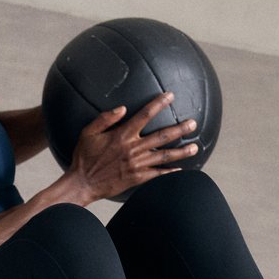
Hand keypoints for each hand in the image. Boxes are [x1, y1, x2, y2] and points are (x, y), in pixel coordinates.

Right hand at [69, 92, 198, 200]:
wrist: (83, 183)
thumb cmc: (84, 157)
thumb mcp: (88, 132)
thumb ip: (105, 118)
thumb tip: (122, 108)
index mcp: (122, 135)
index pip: (145, 115)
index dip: (159, 104)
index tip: (170, 96)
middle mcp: (133, 149)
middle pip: (162, 136)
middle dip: (180, 129)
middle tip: (193, 124)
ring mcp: (137, 164)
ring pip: (164, 156)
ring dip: (181, 152)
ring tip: (195, 147)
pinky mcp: (137, 178)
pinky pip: (157, 174)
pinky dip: (169, 172)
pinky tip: (180, 170)